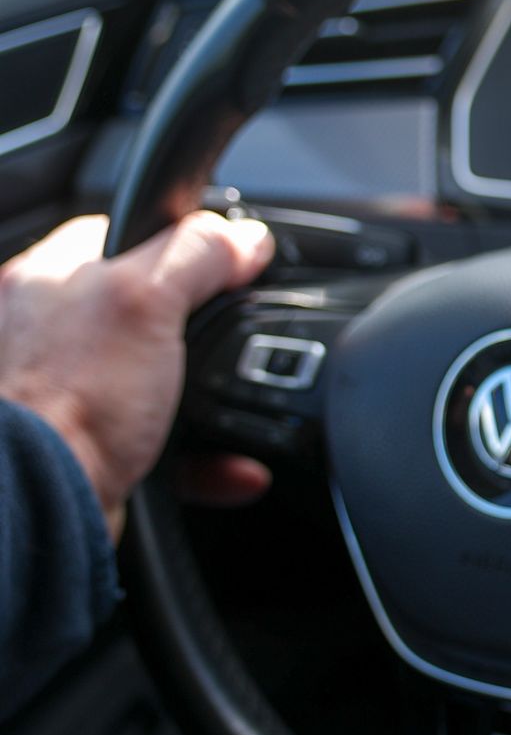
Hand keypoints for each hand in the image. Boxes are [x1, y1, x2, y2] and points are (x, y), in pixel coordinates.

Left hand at [0, 213, 274, 538]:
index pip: (124, 234)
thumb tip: (243, 236)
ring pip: (158, 380)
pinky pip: (162, 443)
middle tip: (234, 342)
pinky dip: (204, 456)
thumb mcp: (146, 301)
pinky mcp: (87, 445)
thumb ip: (197, 255)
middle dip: (204, 332)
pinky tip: (231, 467)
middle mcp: (48, 331)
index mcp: (48, 277)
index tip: (227, 265)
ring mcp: (66, 392)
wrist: (43, 500)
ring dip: (211, 399)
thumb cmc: (68, 400)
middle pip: (147, 310)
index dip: (181, 245)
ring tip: (240, 408)